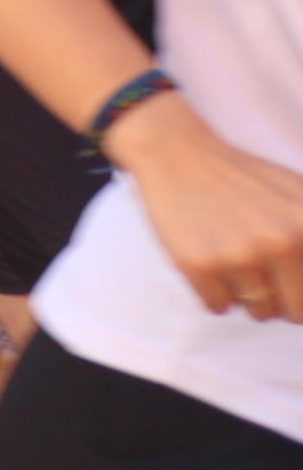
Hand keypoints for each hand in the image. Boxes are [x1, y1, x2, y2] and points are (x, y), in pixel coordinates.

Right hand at [114, 94, 302, 320]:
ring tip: (232, 261)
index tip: (285, 274)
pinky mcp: (198, 265)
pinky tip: (209, 263)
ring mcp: (238, 255)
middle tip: (261, 273)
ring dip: (246, 294)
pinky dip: (214, 294)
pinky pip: (218, 307)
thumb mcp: (299, 197)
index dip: (301, 288)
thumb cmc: (243, 179)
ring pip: (257, 312)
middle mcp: (280, 243)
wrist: (179, 156)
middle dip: (280, 300)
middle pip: (294, 313)